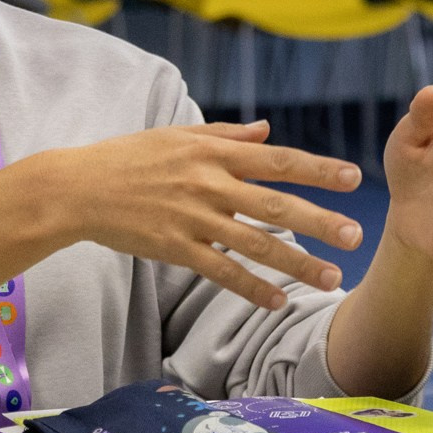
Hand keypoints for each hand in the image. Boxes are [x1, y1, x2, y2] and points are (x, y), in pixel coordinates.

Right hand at [45, 121, 365, 310]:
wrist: (76, 188)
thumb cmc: (128, 157)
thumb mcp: (178, 134)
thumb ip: (227, 134)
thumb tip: (268, 131)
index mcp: (213, 152)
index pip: (277, 160)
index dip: (317, 169)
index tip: (353, 177)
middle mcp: (209, 183)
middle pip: (275, 204)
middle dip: (319, 220)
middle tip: (356, 235)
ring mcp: (192, 217)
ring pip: (255, 243)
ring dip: (296, 262)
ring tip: (331, 278)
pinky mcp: (174, 247)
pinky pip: (221, 271)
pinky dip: (251, 287)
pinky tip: (277, 301)